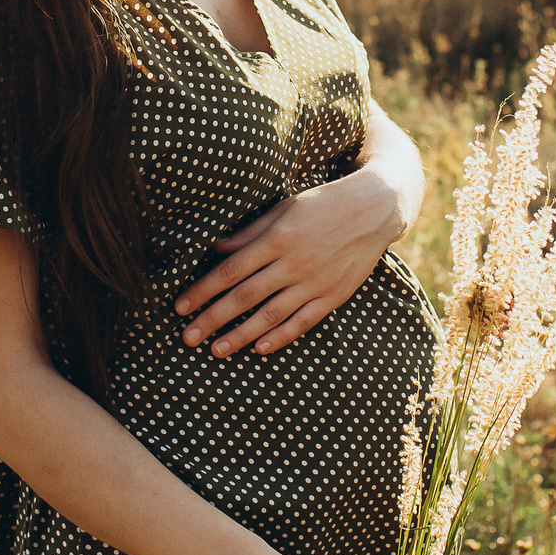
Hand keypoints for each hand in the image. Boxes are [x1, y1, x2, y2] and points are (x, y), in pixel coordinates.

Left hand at [176, 168, 405, 356]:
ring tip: (216, 350)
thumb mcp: (284, 208)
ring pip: (270, 315)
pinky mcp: (334, 295)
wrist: (375, 208)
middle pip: (244, 297)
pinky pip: (303, 321)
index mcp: (277, 238)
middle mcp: (294, 263)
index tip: (180, 307)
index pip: (230, 270)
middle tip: (187, 337)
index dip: (203, 290)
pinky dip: (281, 336)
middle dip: (212, 318)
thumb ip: (250, 232)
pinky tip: (260, 349)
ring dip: (241, 335)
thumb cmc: (323, 204)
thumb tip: (216, 249)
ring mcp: (315, 282)